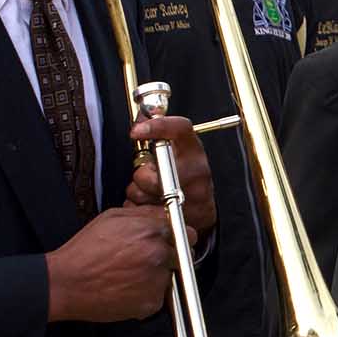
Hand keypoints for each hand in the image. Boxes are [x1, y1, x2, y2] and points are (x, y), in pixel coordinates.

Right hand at [45, 203, 176, 320]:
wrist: (67, 283)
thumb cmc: (85, 250)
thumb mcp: (113, 218)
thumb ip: (145, 214)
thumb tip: (166, 215)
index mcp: (152, 231)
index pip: (188, 232)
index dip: (179, 238)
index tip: (172, 241)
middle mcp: (159, 255)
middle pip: (185, 255)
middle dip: (173, 256)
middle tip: (150, 259)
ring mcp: (157, 280)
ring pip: (172, 276)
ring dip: (159, 275)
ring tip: (131, 274)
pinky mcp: (151, 303)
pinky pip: (159, 296)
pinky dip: (147, 293)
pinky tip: (127, 288)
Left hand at [124, 117, 214, 239]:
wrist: (201, 213)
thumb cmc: (188, 177)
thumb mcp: (181, 151)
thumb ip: (161, 134)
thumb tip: (141, 116)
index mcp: (195, 153)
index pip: (180, 130)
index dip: (157, 126)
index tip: (136, 131)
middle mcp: (195, 174)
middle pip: (149, 172)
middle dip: (142, 176)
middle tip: (150, 175)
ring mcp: (187, 200)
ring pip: (140, 193)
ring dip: (139, 193)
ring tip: (153, 192)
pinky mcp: (174, 220)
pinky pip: (138, 211)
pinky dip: (138, 209)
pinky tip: (152, 205)